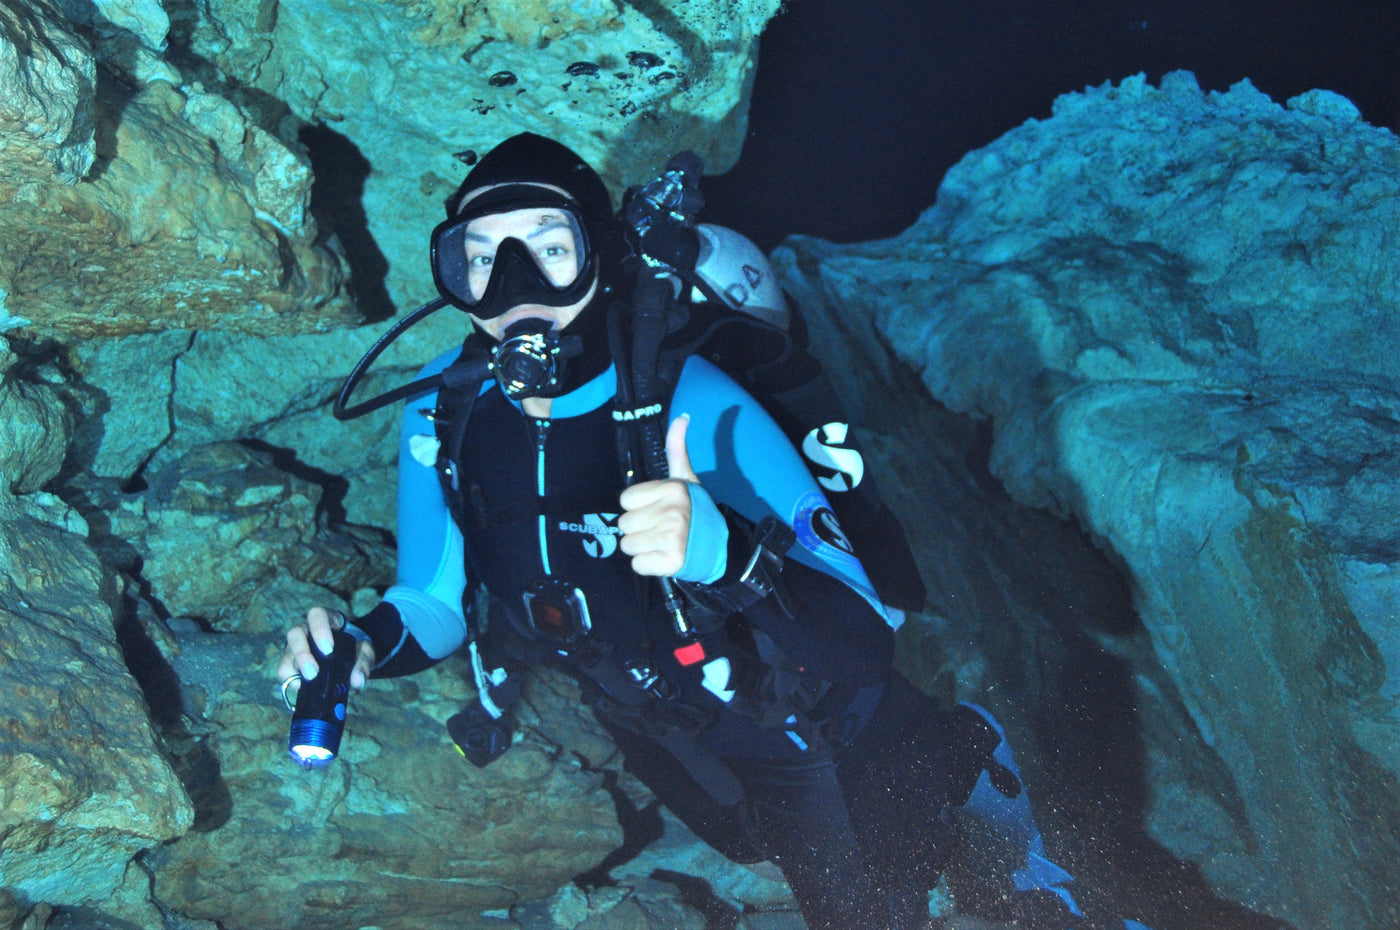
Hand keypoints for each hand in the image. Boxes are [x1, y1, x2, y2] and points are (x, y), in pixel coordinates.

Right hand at [277, 606, 375, 695]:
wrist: (351, 654)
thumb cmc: (355, 646)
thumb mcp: (365, 650)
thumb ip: (364, 661)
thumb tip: (357, 680)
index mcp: (326, 619)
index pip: (317, 615)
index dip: (319, 630)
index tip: (329, 649)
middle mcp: (306, 629)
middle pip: (295, 634)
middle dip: (302, 654)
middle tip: (313, 672)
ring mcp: (296, 646)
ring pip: (286, 654)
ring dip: (294, 669)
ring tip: (308, 681)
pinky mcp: (291, 662)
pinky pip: (285, 671)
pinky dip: (292, 680)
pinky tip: (305, 687)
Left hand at [618, 415, 697, 576]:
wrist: (720, 547)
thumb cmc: (694, 511)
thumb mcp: (685, 479)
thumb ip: (677, 449)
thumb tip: (682, 417)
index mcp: (672, 489)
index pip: (625, 500)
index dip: (638, 506)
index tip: (656, 509)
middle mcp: (672, 512)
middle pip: (624, 524)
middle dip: (639, 529)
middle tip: (660, 528)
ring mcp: (672, 538)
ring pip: (628, 546)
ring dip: (642, 548)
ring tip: (661, 543)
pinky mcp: (672, 562)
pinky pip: (637, 565)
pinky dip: (648, 565)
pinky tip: (664, 557)